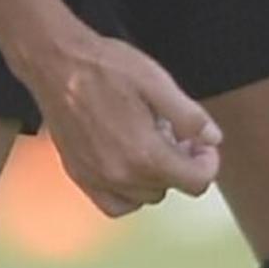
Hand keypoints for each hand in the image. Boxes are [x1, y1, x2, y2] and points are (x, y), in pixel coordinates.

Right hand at [27, 32, 223, 217]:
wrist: (55, 63)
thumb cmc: (105, 67)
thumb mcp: (157, 82)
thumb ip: (190, 116)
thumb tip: (213, 139)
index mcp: (145, 155)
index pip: (196, 182)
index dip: (208, 162)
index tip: (202, 142)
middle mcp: (121, 176)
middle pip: (171, 189)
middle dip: (181, 165)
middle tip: (175, 134)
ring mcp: (97, 179)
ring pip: (144, 198)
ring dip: (155, 178)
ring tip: (150, 145)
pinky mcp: (79, 175)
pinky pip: (113, 204)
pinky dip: (128, 193)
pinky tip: (129, 166)